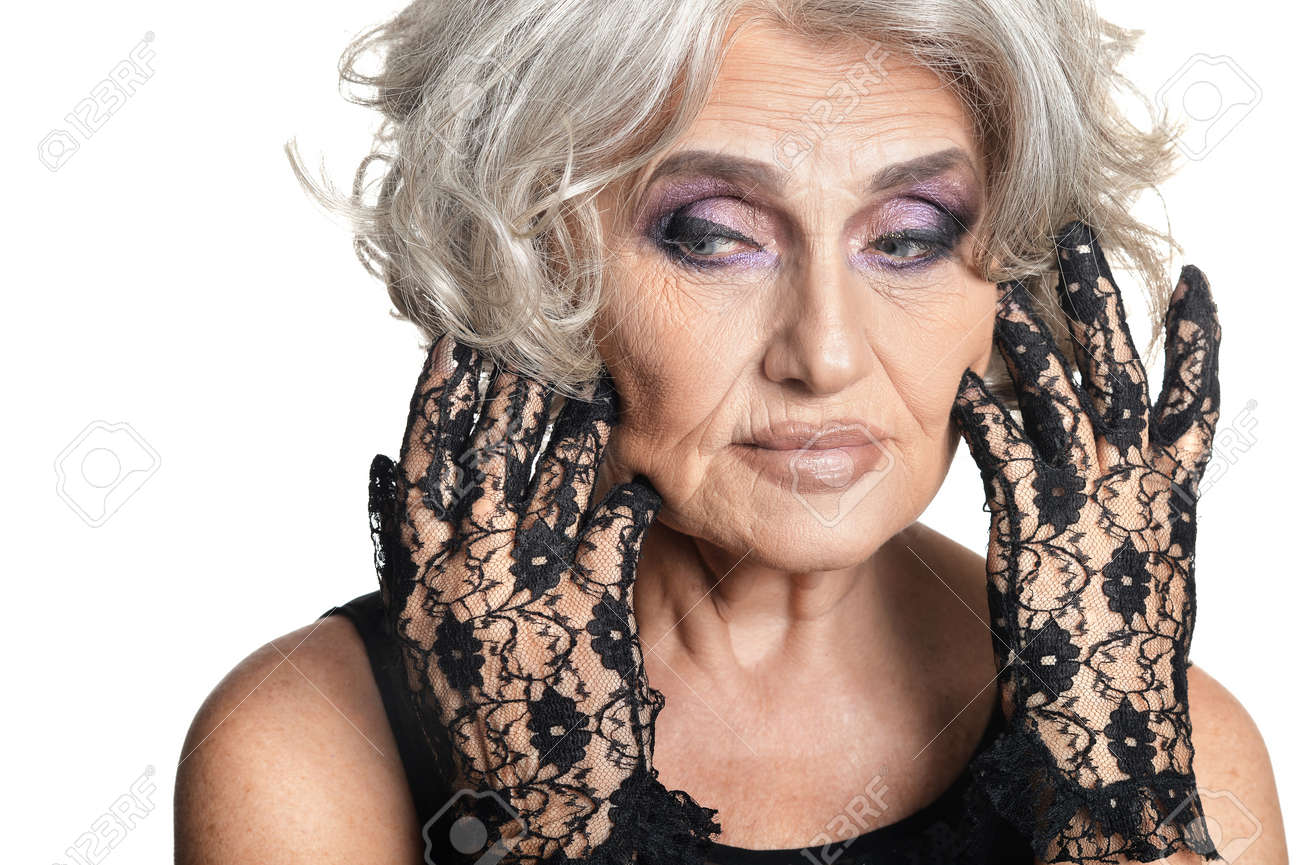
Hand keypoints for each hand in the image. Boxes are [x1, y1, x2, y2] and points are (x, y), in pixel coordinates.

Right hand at [367, 335, 719, 862]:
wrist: (531, 804)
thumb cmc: (478, 710)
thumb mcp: (420, 632)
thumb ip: (402, 546)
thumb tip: (380, 465)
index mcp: (420, 580)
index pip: (421, 467)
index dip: (437, 399)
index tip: (456, 342)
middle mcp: (465, 579)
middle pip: (485, 460)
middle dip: (509, 390)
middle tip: (535, 337)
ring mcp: (526, 595)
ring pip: (548, 483)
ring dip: (571, 428)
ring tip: (592, 384)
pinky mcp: (589, 615)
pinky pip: (612, 531)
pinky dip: (627, 494)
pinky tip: (643, 472)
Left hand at [951, 221, 1222, 862]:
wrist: (1110, 724)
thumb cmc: (1122, 659)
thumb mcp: (1146, 576)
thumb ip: (1135, 521)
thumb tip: (1123, 495)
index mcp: (1172, 496)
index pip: (1192, 398)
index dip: (1196, 337)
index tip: (1192, 279)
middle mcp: (1137, 485)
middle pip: (1121, 370)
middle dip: (1098, 301)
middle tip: (1072, 240)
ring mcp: (1086, 501)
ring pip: (1061, 396)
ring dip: (1030, 338)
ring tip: (1001, 289)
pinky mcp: (1033, 525)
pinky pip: (1005, 448)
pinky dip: (984, 409)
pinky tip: (960, 378)